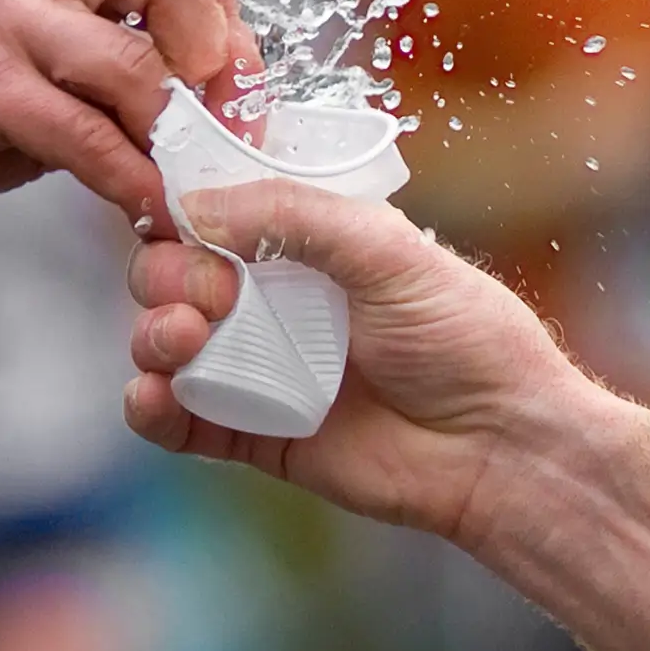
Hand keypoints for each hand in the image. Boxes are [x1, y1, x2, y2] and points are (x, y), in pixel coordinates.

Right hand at [0, 0, 253, 213]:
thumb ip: (99, 73)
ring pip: (134, 66)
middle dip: (217, 62)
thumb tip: (197, 118)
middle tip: (225, 138)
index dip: (226, 35)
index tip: (239, 108)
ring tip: (196, 195)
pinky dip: (129, 182)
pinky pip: (83, 135)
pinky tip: (143, 212)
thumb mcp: (24, 64)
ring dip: (177, 143)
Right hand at [124, 178, 595, 546]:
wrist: (500, 445)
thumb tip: (196, 205)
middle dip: (168, 274)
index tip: (172, 214)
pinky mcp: (252, 435)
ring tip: (183, 340)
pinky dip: (149, 405)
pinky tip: (154, 395)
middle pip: (173, 273)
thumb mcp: (387, 250)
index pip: (214, 212)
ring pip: (162, 340)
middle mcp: (272, 300)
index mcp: (304, 243)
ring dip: (150, 333)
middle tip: (210, 293)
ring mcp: (258, 368)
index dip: (181, 209)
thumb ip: (293, 216)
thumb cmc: (464, 337)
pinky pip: (176, 419)